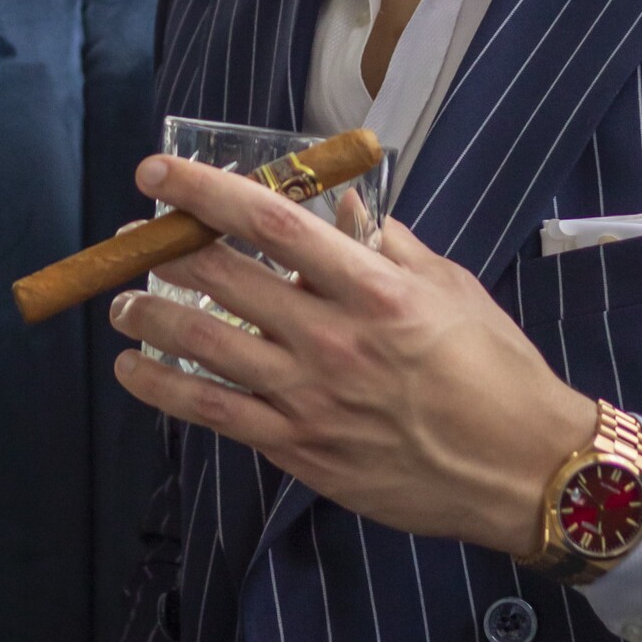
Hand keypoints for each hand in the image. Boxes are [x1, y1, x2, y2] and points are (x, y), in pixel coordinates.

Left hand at [109, 152, 595, 556]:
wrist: (523, 469)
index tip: (158, 172)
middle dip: (165, 251)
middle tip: (133, 238)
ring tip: (119, 303)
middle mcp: (332, 338)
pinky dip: (166, 390)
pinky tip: (135, 372)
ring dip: (150, 319)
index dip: (204, 191)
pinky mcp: (300, 450)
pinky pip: (216, 415)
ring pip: (205, 348)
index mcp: (373, 287)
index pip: (270, 222)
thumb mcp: (451, 287)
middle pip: (224, 279)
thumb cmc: (496, 369)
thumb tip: (344, 210)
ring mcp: (310, 399)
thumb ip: (391, 245)